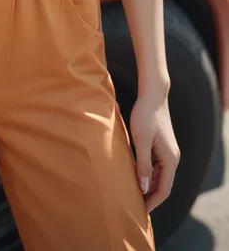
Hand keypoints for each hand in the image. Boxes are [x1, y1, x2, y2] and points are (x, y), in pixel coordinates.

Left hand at [130, 91, 180, 212]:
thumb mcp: (142, 140)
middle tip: (134, 206)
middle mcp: (172, 158)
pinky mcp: (162, 146)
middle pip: (163, 185)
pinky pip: (157, 166)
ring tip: (133, 195)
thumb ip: (143, 164)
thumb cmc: (145, 115)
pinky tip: (137, 177)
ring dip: (149, 186)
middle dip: (150, 197)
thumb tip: (145, 187)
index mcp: (170, 159)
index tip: (139, 210)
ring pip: (160, 176)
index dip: (152, 202)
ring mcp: (168, 152)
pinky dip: (148, 175)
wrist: (152, 95)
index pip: (164, 190)